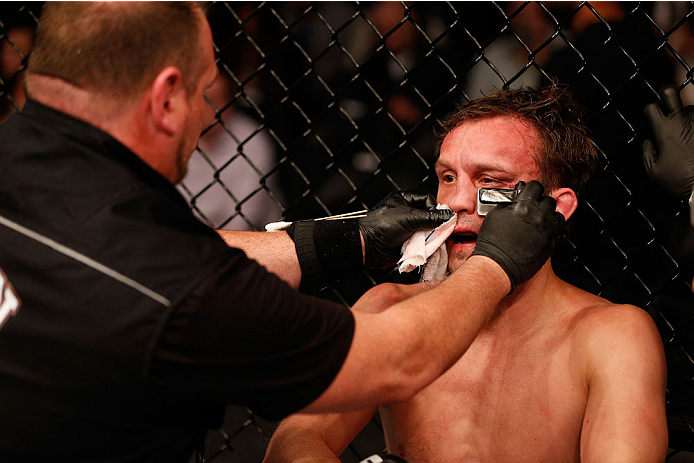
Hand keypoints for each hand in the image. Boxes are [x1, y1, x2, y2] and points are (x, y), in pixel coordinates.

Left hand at [359, 191, 453, 268]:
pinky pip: (420, 244)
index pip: (427, 200)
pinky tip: (423, 249)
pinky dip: (423, 247)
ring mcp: (405, 228)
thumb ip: (430, 217)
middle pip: (429, 218)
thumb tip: (448, 215)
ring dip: (428, 238)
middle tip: (437, 232)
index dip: (434, 209)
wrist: (367, 248)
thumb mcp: (409, 218)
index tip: (440, 219)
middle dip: (433, 226)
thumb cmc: (381, 227)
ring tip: (427, 242)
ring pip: (426, 232)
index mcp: (403, 200)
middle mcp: (405, 213)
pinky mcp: (405, 242)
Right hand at [471, 181, 564, 290]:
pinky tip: (537, 235)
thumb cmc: (493, 243)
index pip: (536, 187)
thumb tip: (513, 201)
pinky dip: (548, 232)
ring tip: (539, 221)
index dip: (531, 189)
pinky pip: (555, 233)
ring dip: (549, 216)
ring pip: (557, 216)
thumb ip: (507, 205)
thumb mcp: (494, 216)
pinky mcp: (551, 245)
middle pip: (549, 200)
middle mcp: (539, 216)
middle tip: (531, 209)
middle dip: (540, 203)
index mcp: (525, 206)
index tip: (528, 193)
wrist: (497, 266)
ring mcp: (547, 231)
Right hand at [643, 84, 693, 201]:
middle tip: (666, 100)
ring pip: (690, 107)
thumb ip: (647, 153)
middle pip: (670, 92)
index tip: (651, 118)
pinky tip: (692, 139)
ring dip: (686, 115)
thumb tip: (648, 142)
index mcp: (664, 130)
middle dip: (665, 93)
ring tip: (686, 130)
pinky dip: (693, 126)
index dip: (649, 111)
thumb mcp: (654, 172)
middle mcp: (682, 120)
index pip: (651, 107)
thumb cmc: (682, 180)